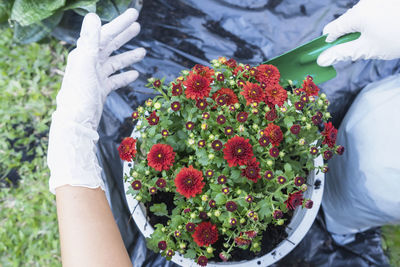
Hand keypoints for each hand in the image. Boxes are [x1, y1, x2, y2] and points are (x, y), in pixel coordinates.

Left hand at [48, 9, 145, 193]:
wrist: (76, 124)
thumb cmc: (79, 95)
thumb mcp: (84, 65)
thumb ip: (89, 40)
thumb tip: (93, 15)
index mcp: (83, 54)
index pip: (104, 34)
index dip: (120, 23)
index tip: (135, 14)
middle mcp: (88, 63)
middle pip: (109, 45)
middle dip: (123, 35)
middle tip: (138, 25)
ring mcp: (95, 77)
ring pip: (114, 62)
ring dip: (128, 55)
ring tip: (143, 50)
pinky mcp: (100, 90)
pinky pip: (114, 79)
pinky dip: (124, 75)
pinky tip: (135, 74)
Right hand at [317, 0, 399, 66]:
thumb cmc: (397, 38)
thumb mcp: (368, 49)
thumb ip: (342, 53)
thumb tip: (321, 60)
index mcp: (355, 15)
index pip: (331, 30)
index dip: (329, 43)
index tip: (333, 53)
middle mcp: (363, 3)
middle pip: (345, 22)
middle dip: (349, 36)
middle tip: (362, 48)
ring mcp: (375, 0)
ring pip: (359, 16)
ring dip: (362, 29)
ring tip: (380, 38)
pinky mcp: (385, 1)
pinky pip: (371, 11)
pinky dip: (374, 21)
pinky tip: (387, 28)